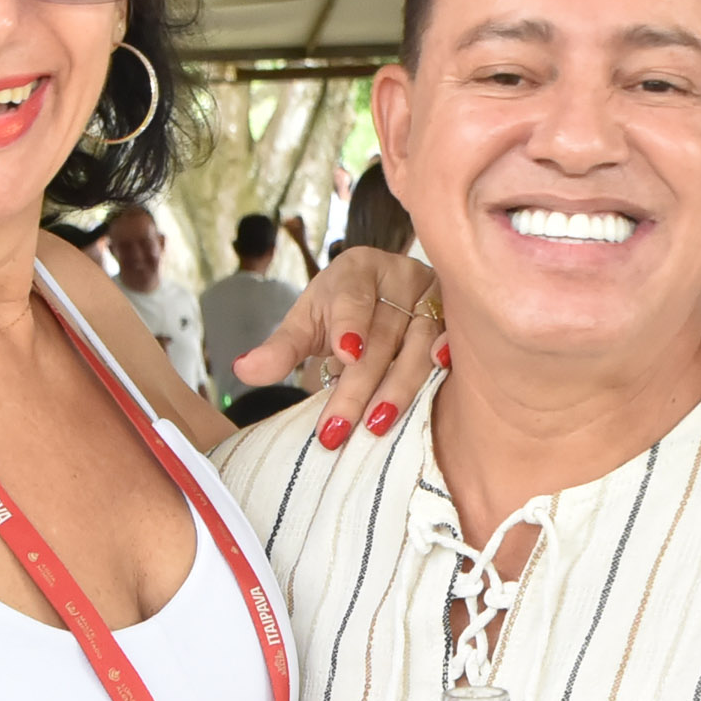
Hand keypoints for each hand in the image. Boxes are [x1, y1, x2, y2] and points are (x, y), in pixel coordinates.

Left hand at [234, 250, 444, 444]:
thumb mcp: (309, 322)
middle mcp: (399, 276)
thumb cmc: (344, 308)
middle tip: (335, 430)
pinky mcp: (457, 318)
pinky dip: (448, 362)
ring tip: (375, 426)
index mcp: (357, 270)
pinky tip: (441, 380)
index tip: (344, 354)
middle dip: (357, 386)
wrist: (388, 293)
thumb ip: (281, 348)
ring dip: (399, 389)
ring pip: (418, 346)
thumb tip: (243, 370)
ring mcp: (433, 296)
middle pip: (380, 337)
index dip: (349, 325)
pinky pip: (455, 344)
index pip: (352, 299)